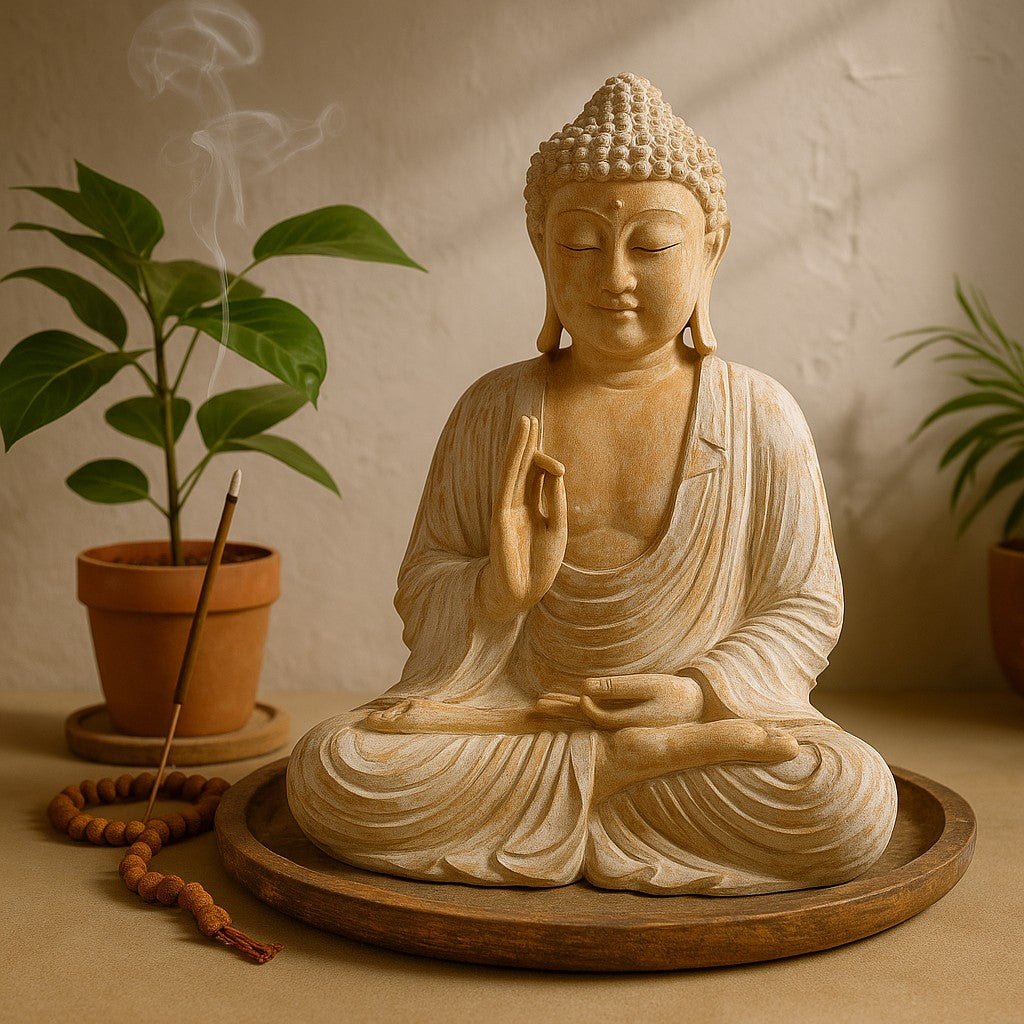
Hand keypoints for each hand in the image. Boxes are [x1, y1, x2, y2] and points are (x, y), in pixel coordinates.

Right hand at [477, 415, 567, 620]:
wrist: (522, 592)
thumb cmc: (540, 565)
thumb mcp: (557, 528)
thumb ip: (556, 500)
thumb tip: (557, 470)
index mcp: (532, 508)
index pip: (537, 476)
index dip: (545, 463)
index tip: (559, 469)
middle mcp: (518, 504)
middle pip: (524, 466)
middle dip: (528, 443)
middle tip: (530, 418)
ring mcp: (508, 507)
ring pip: (514, 469)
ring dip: (519, 445)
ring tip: (524, 420)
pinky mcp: (501, 514)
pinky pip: (507, 482)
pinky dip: (513, 462)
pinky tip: (517, 446)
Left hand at [534, 674, 704, 729]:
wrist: (697, 706)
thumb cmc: (673, 693)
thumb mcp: (647, 686)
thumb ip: (615, 688)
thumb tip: (582, 689)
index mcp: (621, 723)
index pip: (588, 716)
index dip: (575, 706)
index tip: (562, 696)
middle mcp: (617, 727)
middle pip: (579, 719)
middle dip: (556, 712)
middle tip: (532, 705)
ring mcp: (620, 723)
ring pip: (584, 717)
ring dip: (563, 709)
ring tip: (540, 703)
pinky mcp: (623, 717)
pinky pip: (594, 713)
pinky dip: (579, 706)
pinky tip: (568, 701)